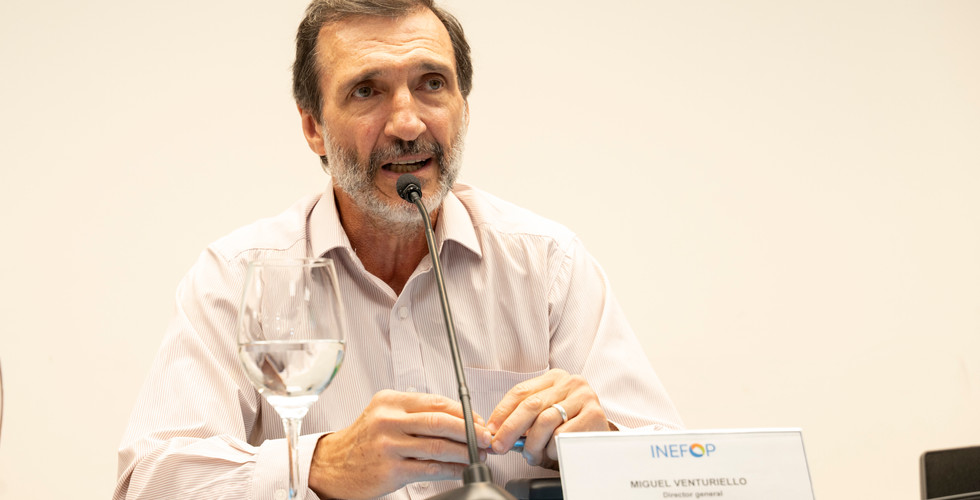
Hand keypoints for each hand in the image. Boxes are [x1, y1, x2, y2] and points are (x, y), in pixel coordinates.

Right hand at [308, 390, 490, 498]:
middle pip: (440, 421)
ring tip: (478, 455)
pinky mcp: (391, 469)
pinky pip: (430, 468)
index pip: (436, 402)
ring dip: (465, 451)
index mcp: (390, 401)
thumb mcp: (384, 416)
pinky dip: (451, 469)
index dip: (463, 412)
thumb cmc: (362, 442)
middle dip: (470, 430)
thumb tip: (457, 420)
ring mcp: (389, 445)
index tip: (478, 421)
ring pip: (438, 445)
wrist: (331, 466)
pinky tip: (460, 469)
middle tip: (486, 438)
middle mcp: (389, 420)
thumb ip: (415, 414)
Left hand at [486, 369, 610, 468]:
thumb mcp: (546, 416)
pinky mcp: (594, 415)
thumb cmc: (570, 427)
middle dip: (510, 428)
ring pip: (546, 421)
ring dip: (533, 444)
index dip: (502, 412)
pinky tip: (554, 452)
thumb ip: (524, 420)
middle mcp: (571, 382)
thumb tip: (496, 433)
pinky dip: (552, 449)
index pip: (521, 391)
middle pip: (531, 405)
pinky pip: (562, 435)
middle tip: (499, 446)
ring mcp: (584, 397)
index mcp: (555, 378)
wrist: (601, 440)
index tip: (490, 430)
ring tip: (532, 455)